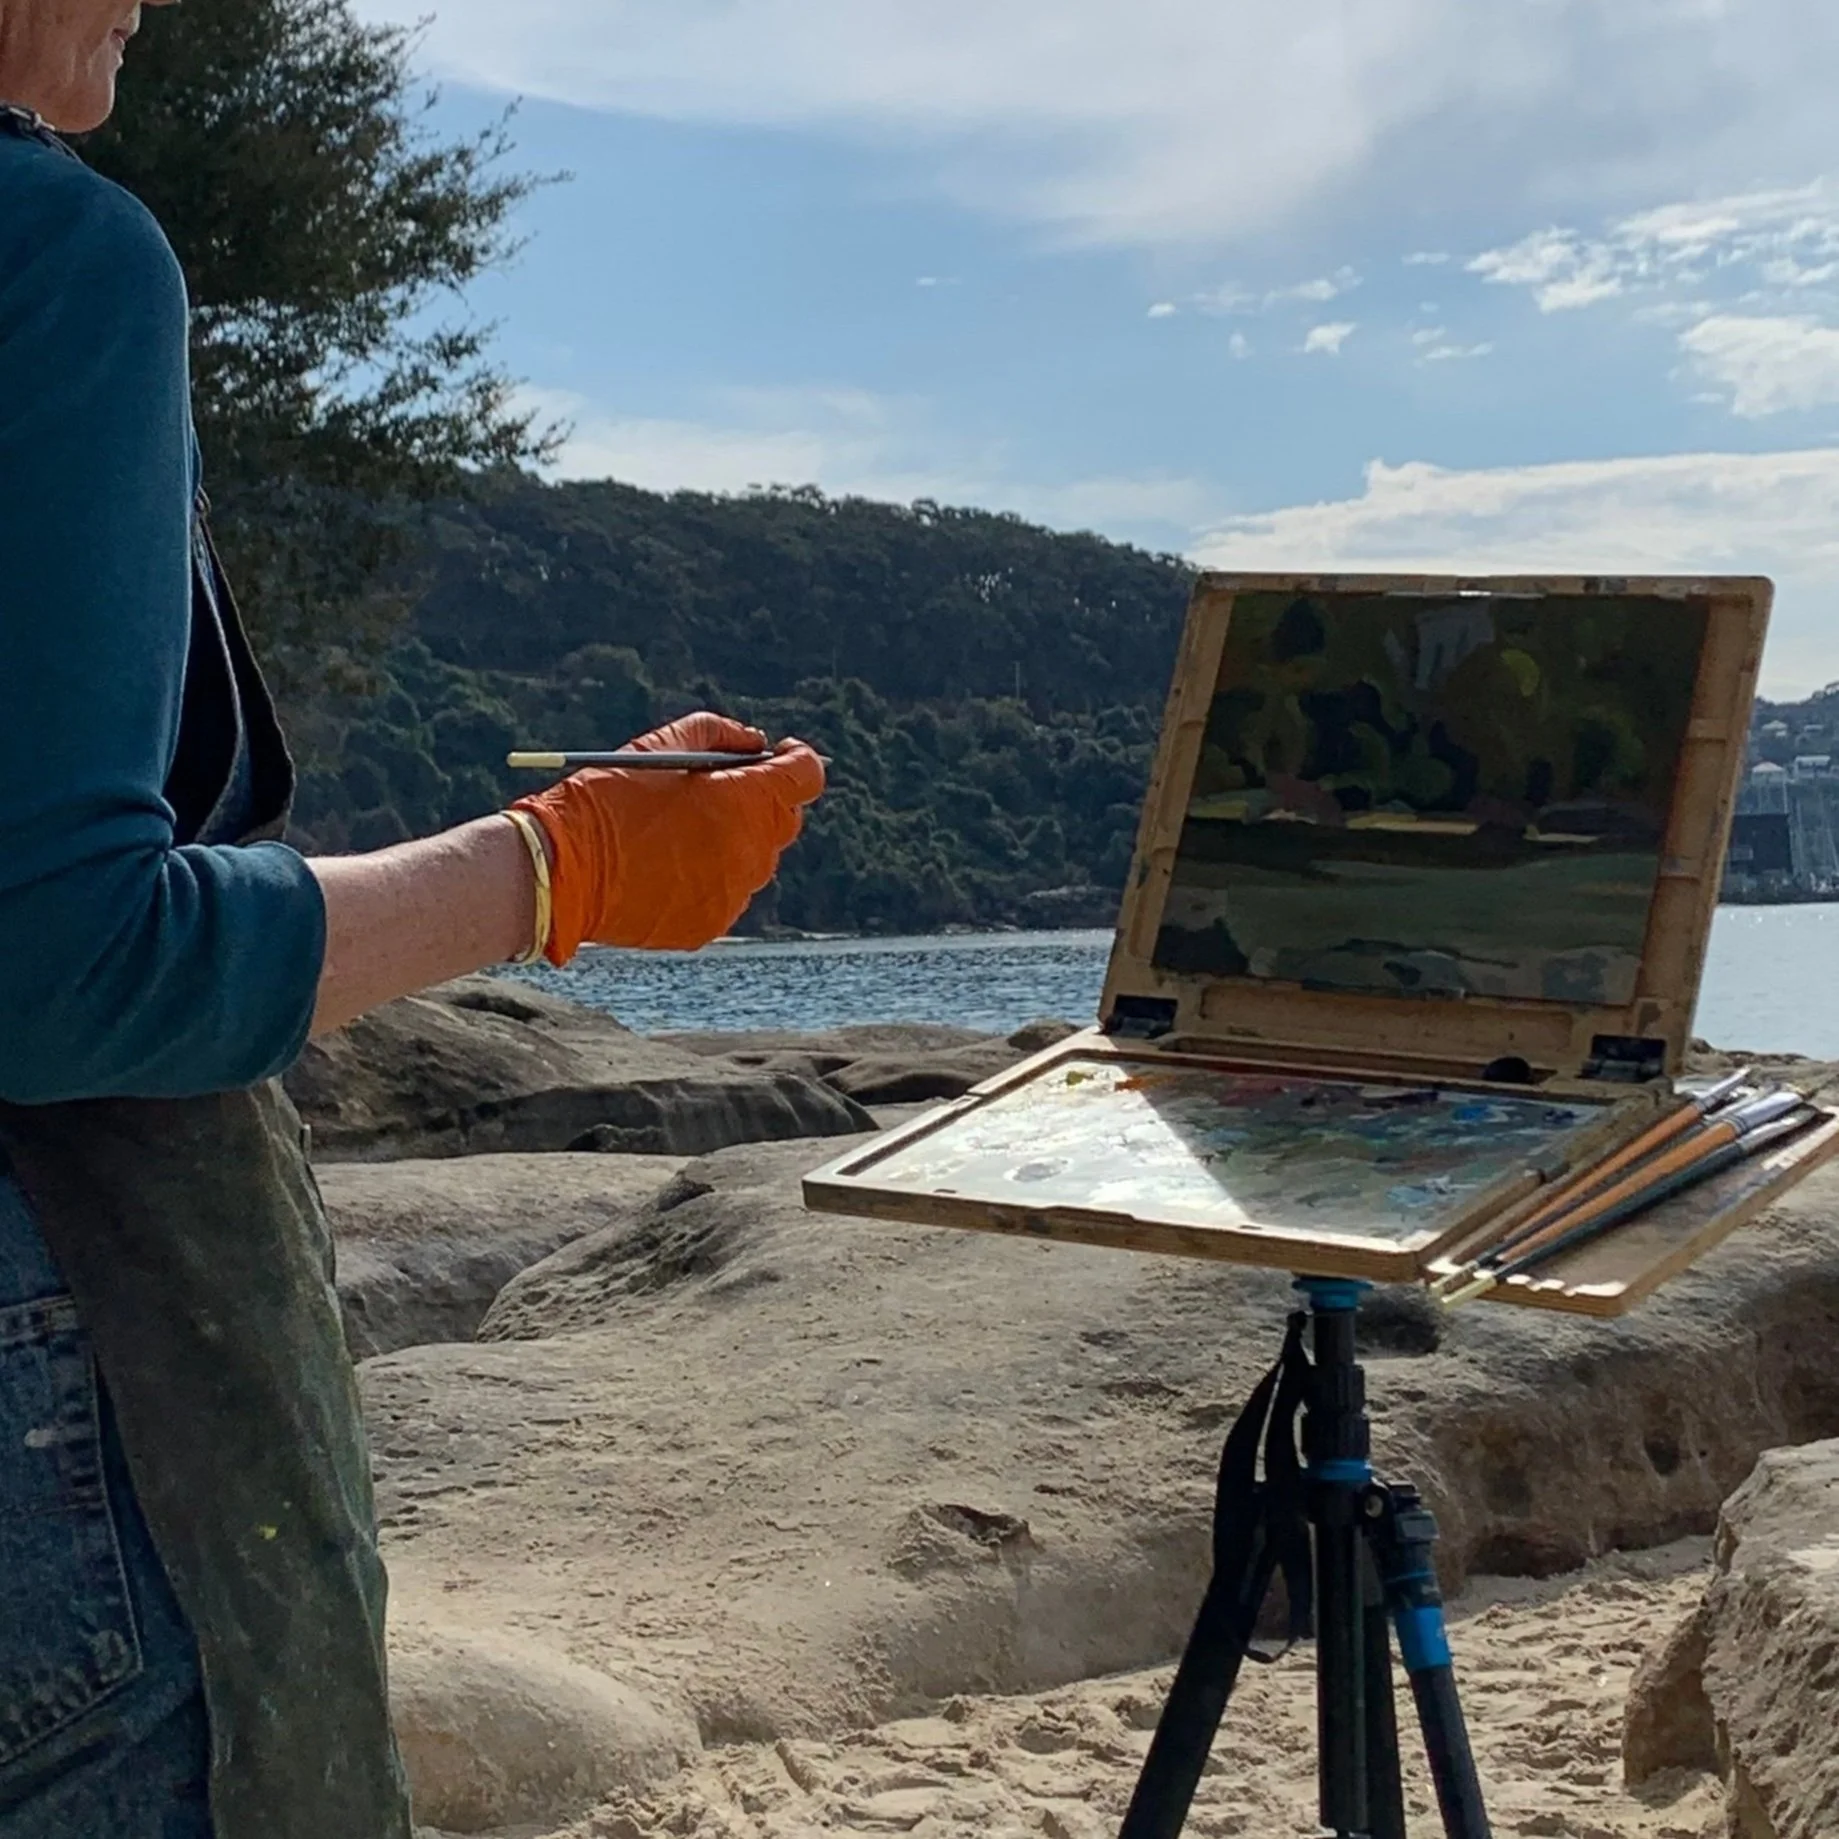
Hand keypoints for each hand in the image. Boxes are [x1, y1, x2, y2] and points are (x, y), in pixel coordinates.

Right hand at [511, 713, 825, 959]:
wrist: (563, 870)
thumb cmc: (607, 798)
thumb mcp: (661, 745)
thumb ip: (720, 734)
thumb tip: (757, 744)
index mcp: (746, 801)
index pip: (806, 776)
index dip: (795, 762)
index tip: (778, 757)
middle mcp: (751, 851)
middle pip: (784, 821)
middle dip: (764, 801)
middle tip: (723, 793)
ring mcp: (733, 893)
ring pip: (755, 861)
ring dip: (735, 842)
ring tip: (681, 833)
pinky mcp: (710, 924)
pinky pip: (727, 893)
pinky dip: (710, 878)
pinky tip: (666, 867)